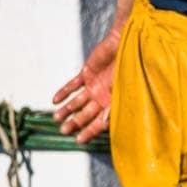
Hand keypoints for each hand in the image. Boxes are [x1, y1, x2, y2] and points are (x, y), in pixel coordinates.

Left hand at [52, 29, 120, 143]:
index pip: (100, 123)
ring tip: (57, 118)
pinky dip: (64, 92)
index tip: (79, 140)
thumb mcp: (124, 91)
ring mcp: (94, 85)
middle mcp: (103, 97)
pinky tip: (55, 100)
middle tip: (63, 131)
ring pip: (78, 101)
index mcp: (114, 104)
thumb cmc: (131, 69)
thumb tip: (104, 122)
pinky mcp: (87, 73)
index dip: (89, 132)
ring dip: (67, 110)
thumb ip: (113, 106)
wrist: (126, 46)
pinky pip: (73, 85)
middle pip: (86, 114)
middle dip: (75, 123)